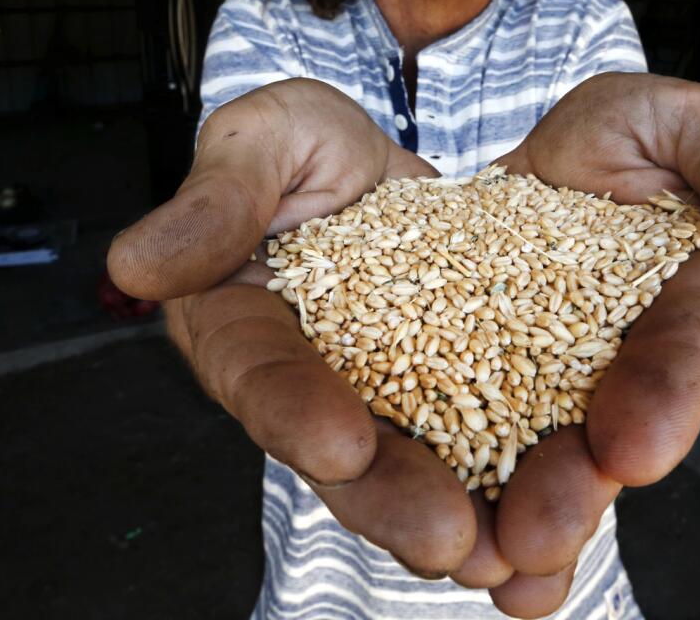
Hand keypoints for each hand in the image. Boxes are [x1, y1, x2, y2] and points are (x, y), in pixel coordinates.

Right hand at [107, 79, 503, 580]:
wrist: (377, 160)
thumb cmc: (301, 145)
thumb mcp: (262, 139)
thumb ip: (216, 198)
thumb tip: (136, 263)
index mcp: (242, 325)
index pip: (258, 374)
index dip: (294, 411)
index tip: (340, 444)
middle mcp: (309, 381)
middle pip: (342, 452)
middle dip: (393, 502)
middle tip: (449, 541)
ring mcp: (381, 397)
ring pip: (418, 469)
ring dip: (467, 522)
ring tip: (518, 561)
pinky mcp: (450, 394)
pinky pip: (485, 445)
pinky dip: (522, 487)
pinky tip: (564, 534)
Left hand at [484, 72, 699, 615]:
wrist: (532, 150)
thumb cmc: (626, 133)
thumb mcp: (684, 122)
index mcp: (684, 304)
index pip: (680, 355)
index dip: (664, 400)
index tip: (633, 450)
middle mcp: (623, 364)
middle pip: (605, 436)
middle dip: (577, 491)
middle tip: (540, 535)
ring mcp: (551, 384)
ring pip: (541, 463)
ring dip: (520, 522)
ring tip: (493, 570)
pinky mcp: (478, 384)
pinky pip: (469, 445)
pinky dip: (464, 502)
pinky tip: (459, 557)